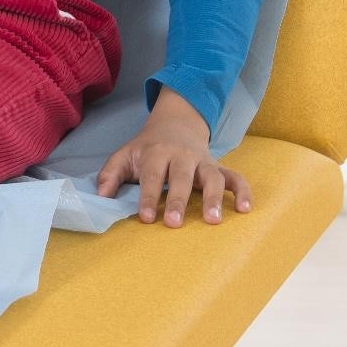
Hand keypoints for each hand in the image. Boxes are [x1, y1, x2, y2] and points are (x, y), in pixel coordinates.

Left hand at [95, 87, 251, 226]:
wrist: (175, 123)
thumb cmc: (147, 148)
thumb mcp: (125, 155)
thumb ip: (110, 174)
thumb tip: (100, 197)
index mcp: (156, 152)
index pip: (151, 175)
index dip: (148, 196)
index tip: (146, 217)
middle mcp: (181, 155)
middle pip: (181, 176)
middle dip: (178, 199)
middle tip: (174, 223)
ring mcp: (203, 161)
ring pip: (211, 177)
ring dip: (214, 197)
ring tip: (213, 220)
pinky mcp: (218, 167)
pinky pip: (235, 177)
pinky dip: (243, 190)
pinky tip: (246, 209)